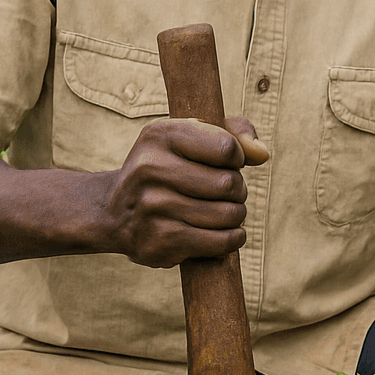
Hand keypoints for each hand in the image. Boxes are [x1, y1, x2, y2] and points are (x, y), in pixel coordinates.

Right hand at [99, 114, 268, 267]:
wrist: (113, 211)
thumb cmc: (164, 167)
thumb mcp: (188, 135)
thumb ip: (232, 132)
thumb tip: (262, 154)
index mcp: (160, 135)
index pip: (226, 147)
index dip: (236, 158)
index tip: (225, 163)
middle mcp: (151, 168)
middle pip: (230, 184)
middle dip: (237, 190)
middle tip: (225, 192)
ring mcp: (153, 207)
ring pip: (229, 214)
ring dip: (236, 215)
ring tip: (222, 212)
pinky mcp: (160, 241)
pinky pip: (220, 242)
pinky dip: (233, 239)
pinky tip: (225, 232)